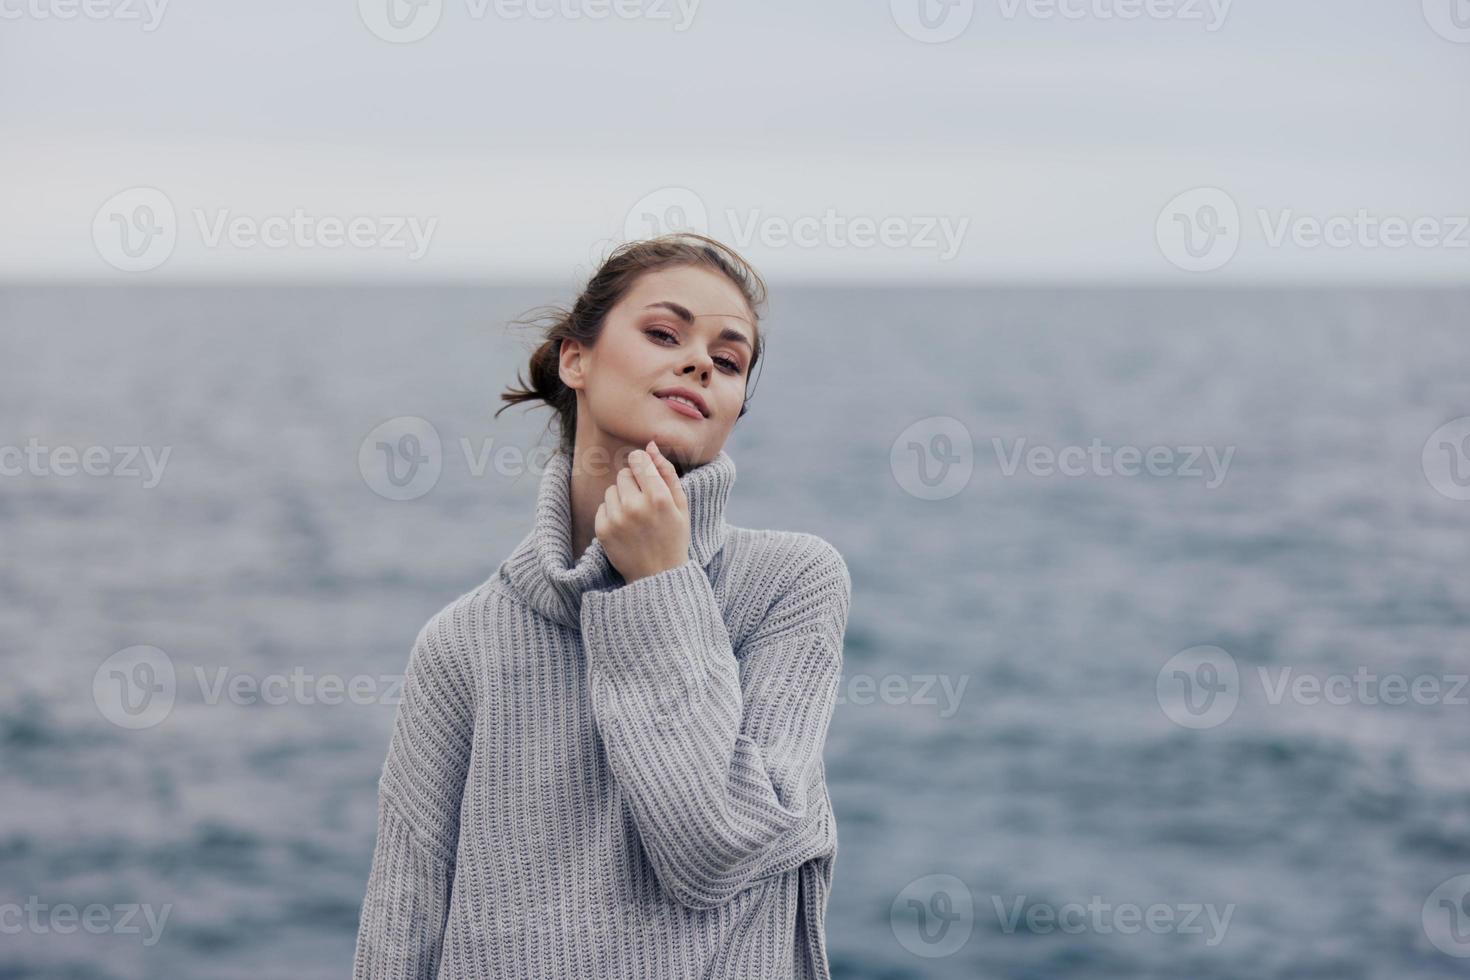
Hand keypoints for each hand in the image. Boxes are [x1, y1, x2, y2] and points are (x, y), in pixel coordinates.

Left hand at [595, 440, 690, 583]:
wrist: (658, 576)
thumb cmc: (674, 537)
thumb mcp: (681, 505)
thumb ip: (667, 472)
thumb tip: (650, 445)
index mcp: (658, 497)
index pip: (638, 460)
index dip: (641, 464)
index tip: (645, 475)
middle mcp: (635, 506)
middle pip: (623, 474)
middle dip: (632, 484)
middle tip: (644, 503)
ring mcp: (617, 519)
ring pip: (611, 490)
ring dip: (621, 498)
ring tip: (635, 517)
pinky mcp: (603, 531)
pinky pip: (602, 506)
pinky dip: (612, 513)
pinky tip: (625, 527)